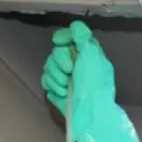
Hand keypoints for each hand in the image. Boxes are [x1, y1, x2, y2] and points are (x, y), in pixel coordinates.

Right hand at [40, 20, 141, 141]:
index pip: (69, 36)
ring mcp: (66, 77)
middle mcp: (77, 63)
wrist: (90, 115)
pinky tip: (62, 93)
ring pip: (49, 66)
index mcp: (88, 54)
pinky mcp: (58, 90)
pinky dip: (52, 86)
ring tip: (66, 87)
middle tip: (69, 72)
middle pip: (56, 51)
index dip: (63, 37)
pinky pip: (46, 81)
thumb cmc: (95, 87)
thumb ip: (83, 39)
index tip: (60, 42)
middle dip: (59, 61)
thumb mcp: (93, 58)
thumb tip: (76, 26)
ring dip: (56, 76)